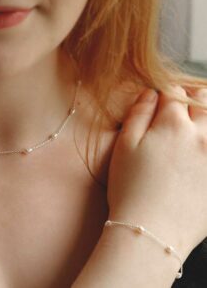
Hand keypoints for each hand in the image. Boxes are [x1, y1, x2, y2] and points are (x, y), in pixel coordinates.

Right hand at [107, 85, 206, 256]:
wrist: (151, 230)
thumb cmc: (131, 187)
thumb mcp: (124, 146)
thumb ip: (138, 114)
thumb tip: (150, 93)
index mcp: (173, 126)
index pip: (173, 93)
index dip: (164, 92)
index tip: (159, 98)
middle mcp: (202, 136)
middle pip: (202, 100)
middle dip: (190, 97)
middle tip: (178, 105)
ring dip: (205, 115)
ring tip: (192, 125)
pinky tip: (199, 146)